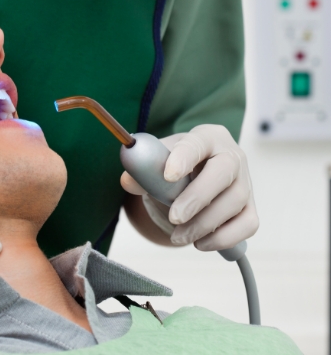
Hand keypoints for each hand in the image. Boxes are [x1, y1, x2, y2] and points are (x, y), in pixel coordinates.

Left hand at [121, 125, 258, 250]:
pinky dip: (224, 238)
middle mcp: (232, 155)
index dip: (184, 158)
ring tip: (178, 236)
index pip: (198, 142)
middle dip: (197, 198)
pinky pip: (247, 225)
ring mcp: (246, 181)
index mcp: (208, 136)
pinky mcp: (251, 207)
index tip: (168, 176)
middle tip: (175, 218)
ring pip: (234, 203)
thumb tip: (127, 181)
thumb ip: (144, 170)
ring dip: (204, 224)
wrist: (198, 174)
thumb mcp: (160, 160)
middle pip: (223, 173)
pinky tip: (200, 242)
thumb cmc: (178, 164)